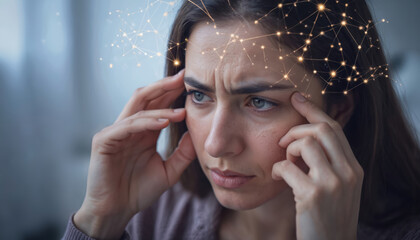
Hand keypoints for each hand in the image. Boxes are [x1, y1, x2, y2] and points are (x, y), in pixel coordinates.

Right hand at [74, 70, 195, 238]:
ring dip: (160, 103)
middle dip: (165, 86)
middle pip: (146, 97)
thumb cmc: (139, 191)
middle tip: (184, 77)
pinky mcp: (104, 141)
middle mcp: (130, 127)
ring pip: (138, 107)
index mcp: (144, 132)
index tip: (192, 84)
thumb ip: (182, 154)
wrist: (117, 211)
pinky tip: (164, 121)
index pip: (158, 105)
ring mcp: (115, 132)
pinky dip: (146, 121)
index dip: (173, 93)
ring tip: (181, 103)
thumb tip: (197, 136)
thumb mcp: (169, 171)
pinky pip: (127, 126)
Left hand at [272, 92, 363, 239]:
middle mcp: (348, 173)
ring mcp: (332, 184)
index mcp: (354, 168)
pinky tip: (279, 179)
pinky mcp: (312, 196)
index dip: (313, 109)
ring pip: (305, 143)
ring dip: (287, 150)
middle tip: (283, 142)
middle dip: (296, 129)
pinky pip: (287, 166)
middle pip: (321, 129)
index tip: (296, 97)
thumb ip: (328, 164)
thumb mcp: (337, 188)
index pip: (334, 128)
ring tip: (285, 164)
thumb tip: (304, 139)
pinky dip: (278, 169)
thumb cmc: (327, 217)